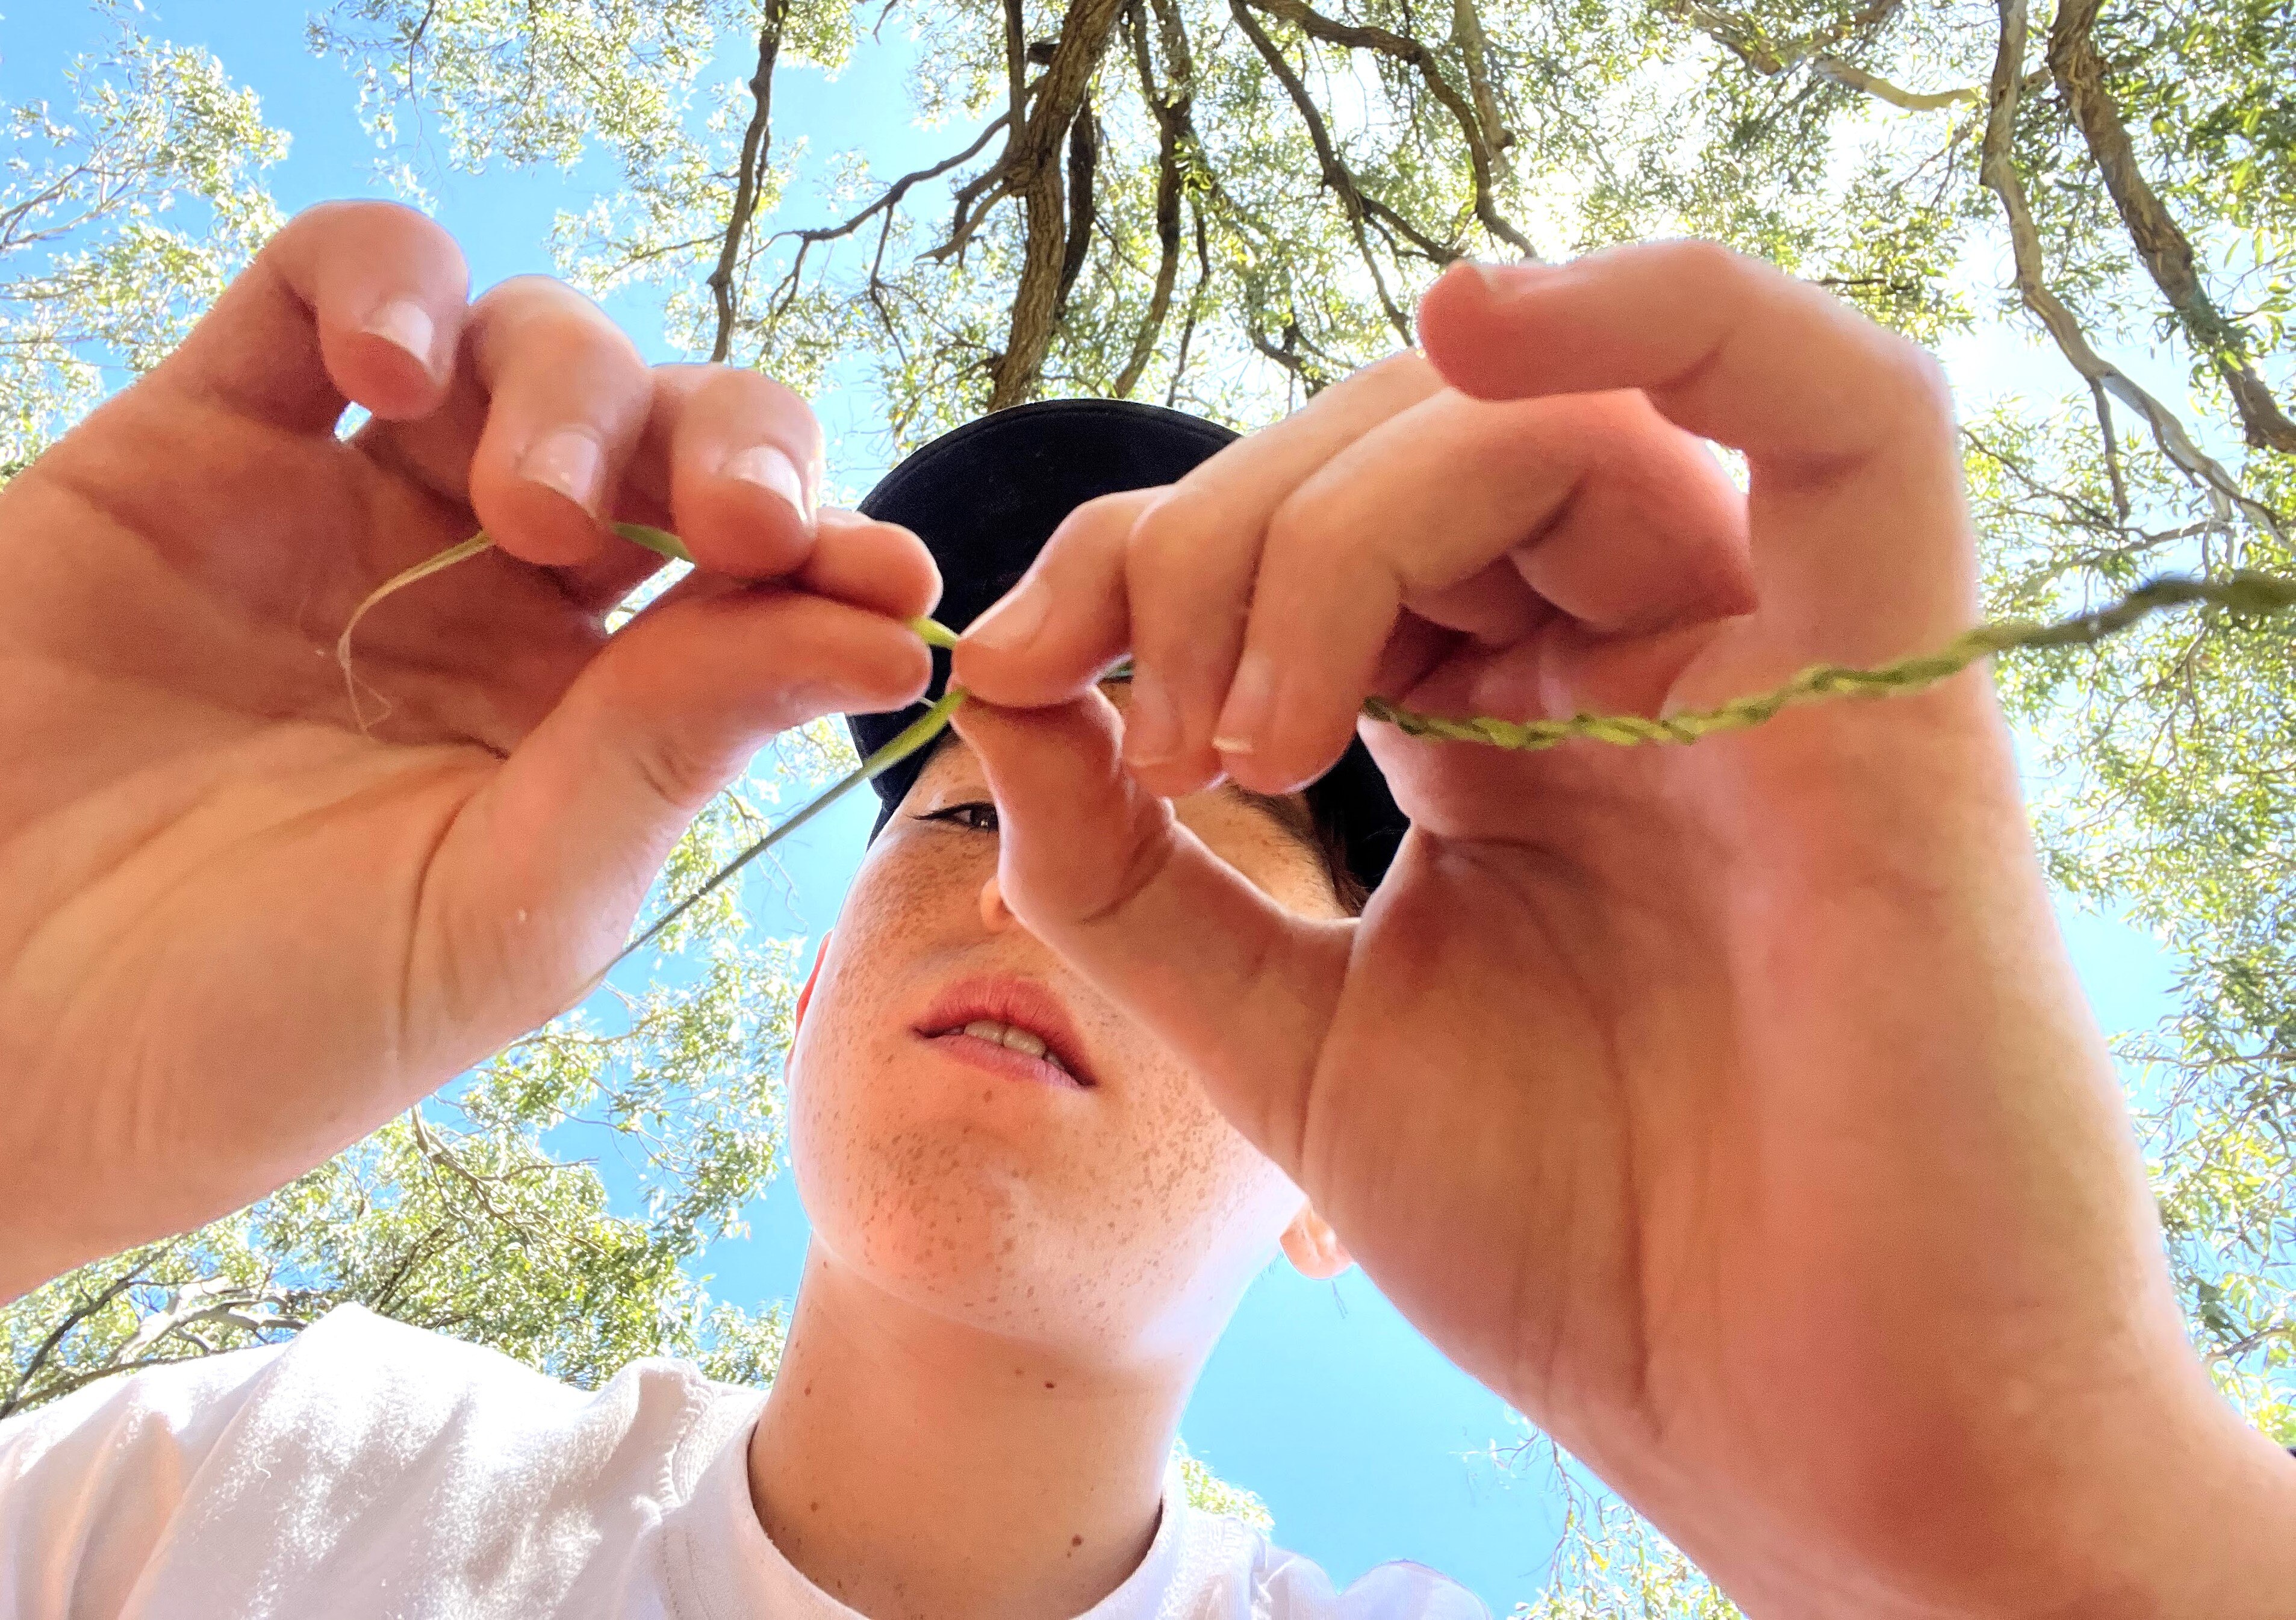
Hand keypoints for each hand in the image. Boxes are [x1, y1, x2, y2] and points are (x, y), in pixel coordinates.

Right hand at [0, 202, 934, 1298]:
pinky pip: (322, 288)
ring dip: (573, 382)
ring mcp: (349, 511)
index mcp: (592, 721)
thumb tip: (896, 633)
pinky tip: (393, 376)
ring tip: (534, 505)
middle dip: (728, 449)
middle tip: (730, 526)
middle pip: (668, 436)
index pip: (756, 584)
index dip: (834, 552)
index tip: (890, 575)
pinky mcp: (198, 442)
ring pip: (522, 343)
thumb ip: (676, 751)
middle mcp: (491, 603)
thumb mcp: (503, 914)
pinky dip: (388, 285)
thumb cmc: (253, 1029)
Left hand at [951, 245, 2295, 1613]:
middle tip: (1144, 729)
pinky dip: (1671, 314)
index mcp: (1509, 734)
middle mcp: (1637, 666)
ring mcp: (1772, 660)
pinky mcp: (1900, 682)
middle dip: (1217, 542)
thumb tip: (999, 693)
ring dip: (1339, 519)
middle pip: (1412, 453)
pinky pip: (1848, 411)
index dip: (1136, 558)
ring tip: (1254, 731)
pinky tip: (1473, 336)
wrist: (1797, 1434)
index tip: (1008, 666)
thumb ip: (1142, 877)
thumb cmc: (1577, 1251)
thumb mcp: (1290, 1048)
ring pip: (1552, 427)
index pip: (1315, 534)